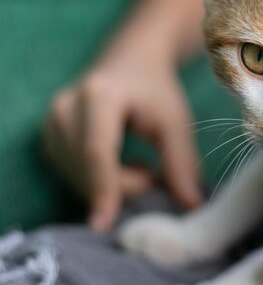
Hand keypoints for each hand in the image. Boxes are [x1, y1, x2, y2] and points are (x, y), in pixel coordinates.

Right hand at [44, 47, 201, 230]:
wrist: (131, 61)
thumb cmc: (156, 90)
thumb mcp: (175, 121)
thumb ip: (182, 162)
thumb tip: (192, 205)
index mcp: (98, 96)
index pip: (97, 151)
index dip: (104, 188)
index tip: (106, 223)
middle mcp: (65, 107)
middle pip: (87, 168)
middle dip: (123, 186)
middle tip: (153, 174)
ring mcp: (51, 122)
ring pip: (77, 176)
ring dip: (112, 184)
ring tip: (138, 161)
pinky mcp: (49, 137)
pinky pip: (71, 174)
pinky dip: (98, 179)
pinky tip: (118, 162)